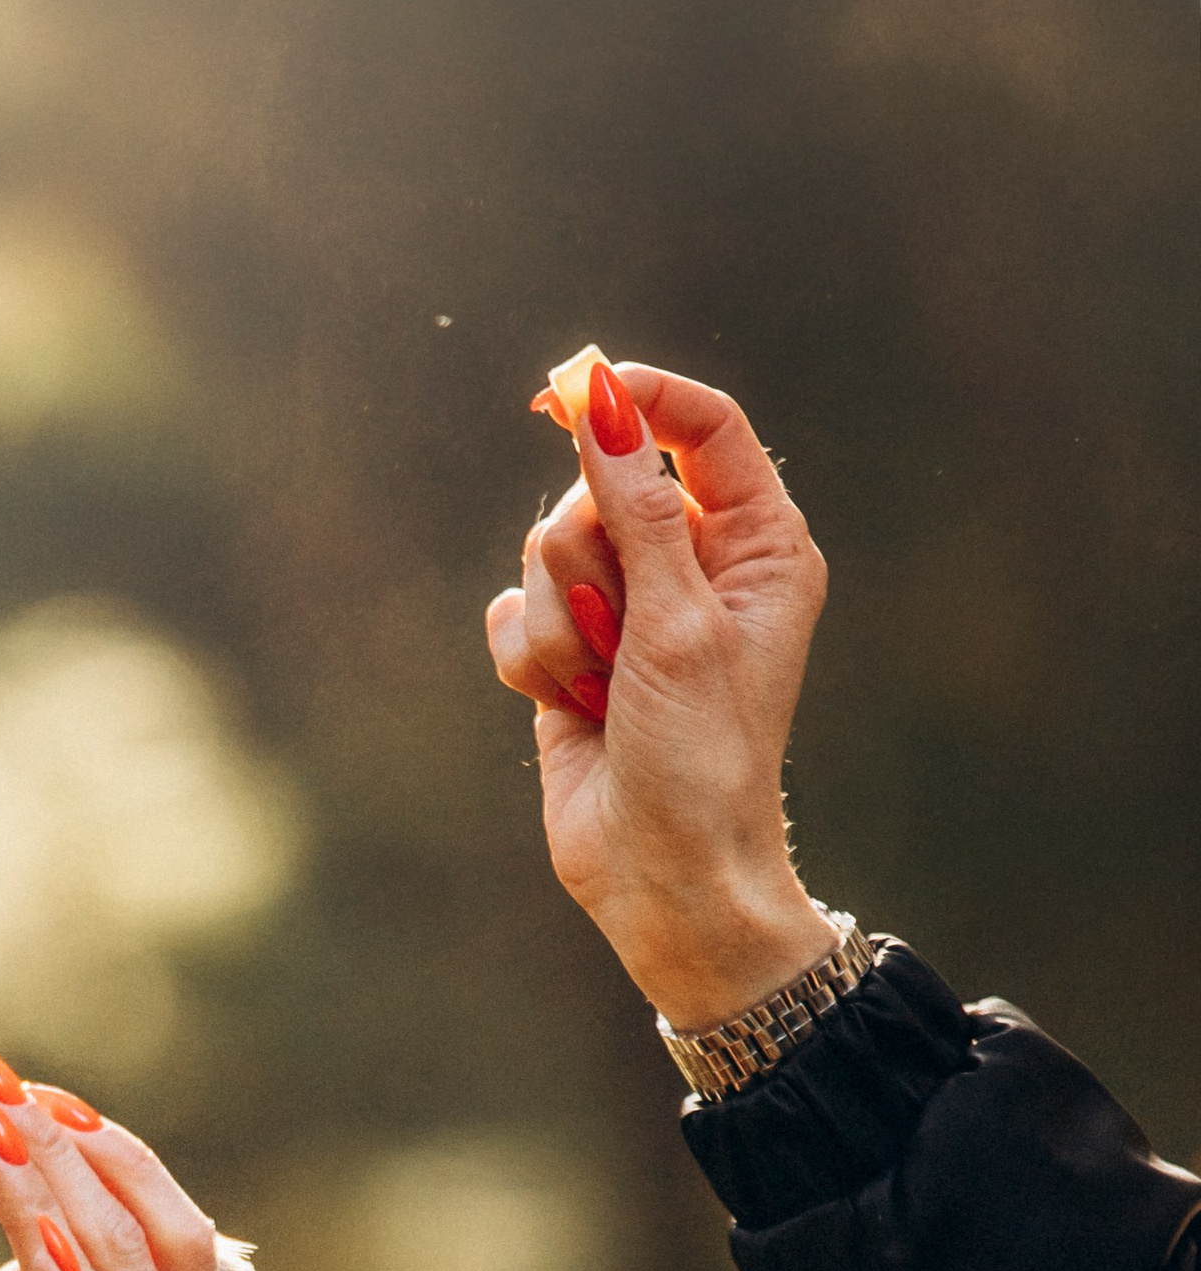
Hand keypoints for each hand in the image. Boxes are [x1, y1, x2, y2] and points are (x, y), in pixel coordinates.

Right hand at [485, 358, 833, 1031]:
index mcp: (757, 545)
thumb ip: (641, 507)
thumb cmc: (701, 760)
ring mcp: (627, 613)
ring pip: (546, 554)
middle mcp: (693, 567)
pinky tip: (563, 707)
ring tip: (596, 691)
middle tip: (614, 630)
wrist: (663, 879)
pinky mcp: (569, 657)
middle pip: (602, 488)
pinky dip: (528, 659)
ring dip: (558, 626)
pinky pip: (513, 613)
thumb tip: (604, 405)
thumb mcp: (678, 624)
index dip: (638, 401)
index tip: (570, 391)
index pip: (703, 428)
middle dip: (587, 559)